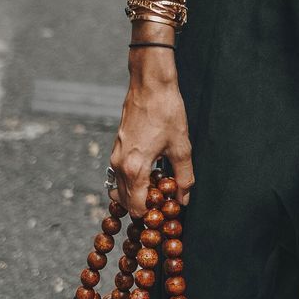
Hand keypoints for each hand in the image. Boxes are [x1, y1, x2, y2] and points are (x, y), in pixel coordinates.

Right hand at [108, 66, 194, 217]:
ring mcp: (115, 155)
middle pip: (126, 201)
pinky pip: (120, 174)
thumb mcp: (181, 147)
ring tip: (160, 186)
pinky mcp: (116, 147)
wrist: (150, 84)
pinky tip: (152, 171)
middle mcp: (120, 165)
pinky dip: (132, 180)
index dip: (152, 214)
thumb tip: (183, 199)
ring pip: (121, 188)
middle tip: (165, 201)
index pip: (137, 207)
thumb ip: (183, 177)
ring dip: (138, 193)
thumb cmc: (166, 112)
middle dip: (144, 206)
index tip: (166, 210)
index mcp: (135, 169)